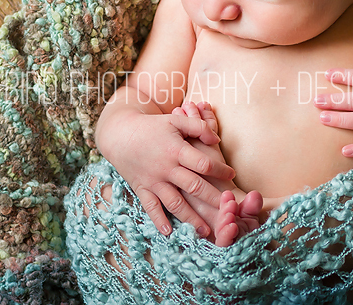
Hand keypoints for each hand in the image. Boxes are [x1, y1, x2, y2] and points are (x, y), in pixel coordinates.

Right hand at [97, 104, 235, 236]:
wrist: (120, 134)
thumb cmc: (152, 127)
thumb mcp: (176, 120)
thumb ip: (199, 127)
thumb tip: (217, 141)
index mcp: (176, 150)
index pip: (203, 163)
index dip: (220, 170)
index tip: (232, 175)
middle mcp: (165, 168)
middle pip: (194, 187)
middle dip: (213, 199)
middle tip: (228, 211)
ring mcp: (153, 181)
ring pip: (175, 203)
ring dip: (191, 218)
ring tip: (206, 231)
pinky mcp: (142, 189)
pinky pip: (150, 207)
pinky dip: (159, 220)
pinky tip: (169, 233)